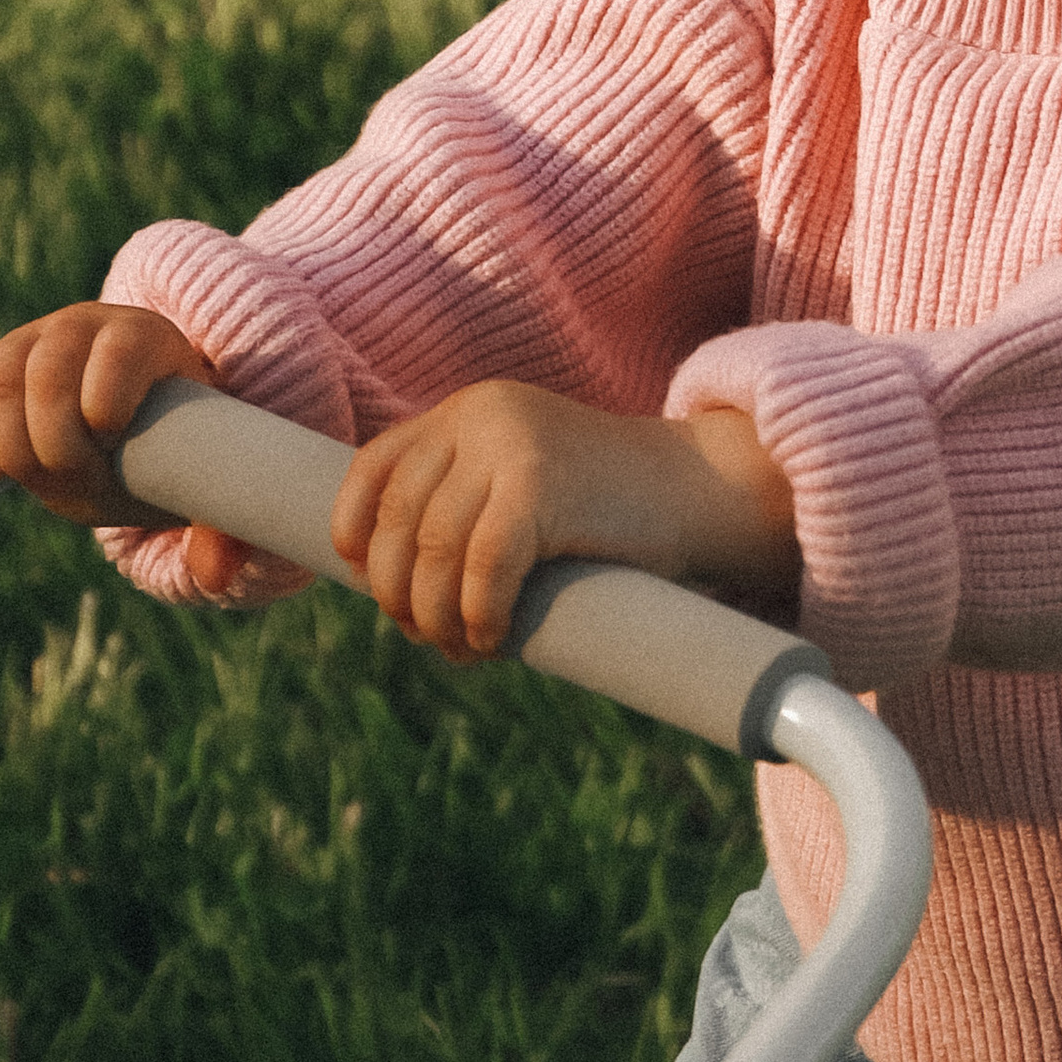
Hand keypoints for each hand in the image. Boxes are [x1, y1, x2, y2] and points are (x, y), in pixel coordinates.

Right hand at [0, 305, 249, 595]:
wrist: (135, 425)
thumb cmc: (172, 449)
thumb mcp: (199, 480)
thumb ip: (219, 523)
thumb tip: (216, 573)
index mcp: (147, 338)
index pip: (121, 347)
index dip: (108, 396)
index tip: (111, 438)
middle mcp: (85, 326)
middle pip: (49, 366)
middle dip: (55, 437)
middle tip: (78, 478)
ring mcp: (31, 342)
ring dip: (10, 441)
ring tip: (37, 478)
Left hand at [332, 381, 798, 661]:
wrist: (705, 488)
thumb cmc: (615, 508)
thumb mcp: (526, 481)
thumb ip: (469, 503)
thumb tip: (391, 582)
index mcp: (468, 411)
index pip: (374, 468)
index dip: (356, 533)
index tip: (367, 582)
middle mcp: (479, 417)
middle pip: (397, 521)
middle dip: (398, 592)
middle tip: (424, 636)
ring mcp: (509, 446)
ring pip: (433, 552)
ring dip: (436, 618)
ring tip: (460, 650)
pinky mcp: (540, 485)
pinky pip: (482, 568)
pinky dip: (477, 617)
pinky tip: (492, 642)